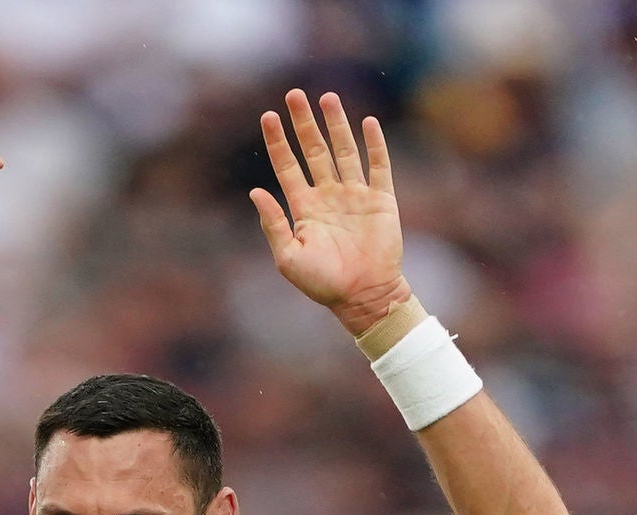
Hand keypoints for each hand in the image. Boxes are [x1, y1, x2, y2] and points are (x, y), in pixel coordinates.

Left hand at [252, 91, 410, 339]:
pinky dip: (374, 144)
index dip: (278, 142)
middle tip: (294, 95)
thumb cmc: (323, 284)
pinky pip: (378, 166)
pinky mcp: (381, 200)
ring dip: (336, 124)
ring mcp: (355, 195)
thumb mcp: (288, 257)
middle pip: (314, 150)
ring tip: (327, 97)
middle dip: (304, 123)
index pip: (287, 166)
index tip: (269, 116)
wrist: (363, 297)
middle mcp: (328, 195)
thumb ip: (272, 224)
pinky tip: (367, 123)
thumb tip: (255, 191)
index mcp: (305, 208)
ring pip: (344, 150)